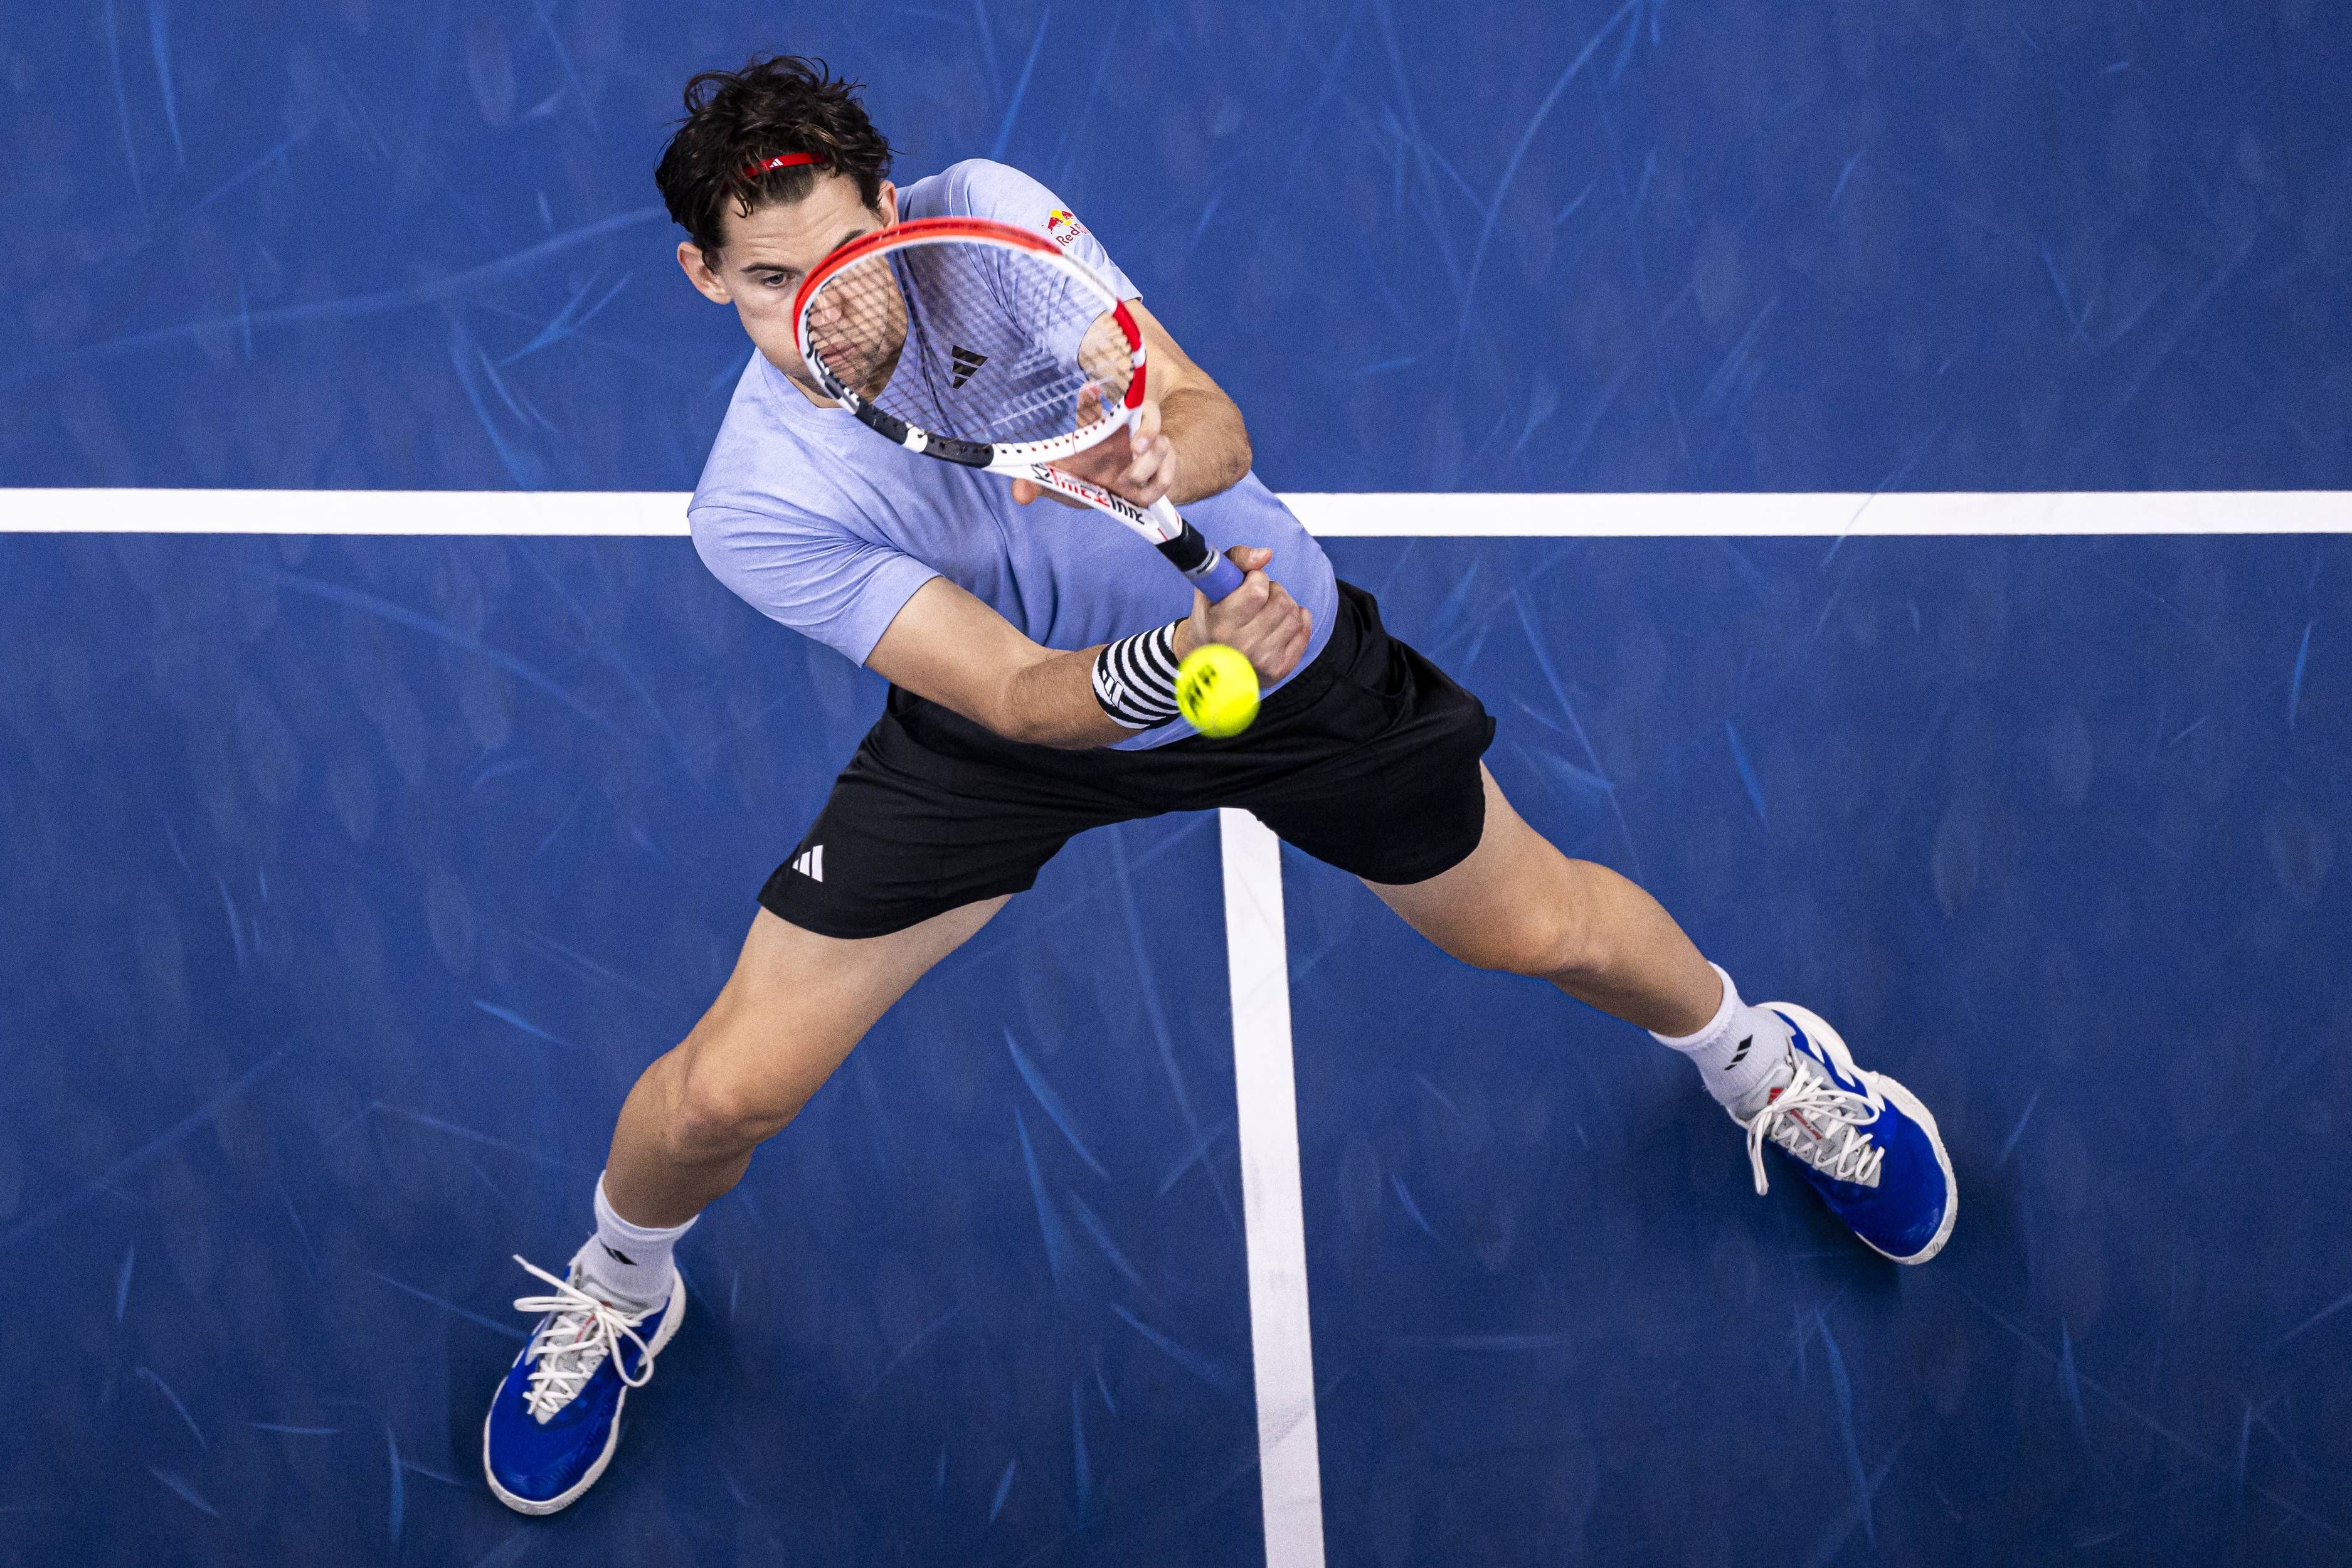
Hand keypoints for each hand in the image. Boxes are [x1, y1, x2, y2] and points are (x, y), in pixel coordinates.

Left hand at [1011, 390, 1176, 509]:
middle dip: (1147, 429)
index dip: (1091, 400)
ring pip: (1162, 446)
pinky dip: (1154, 488)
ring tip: (1127, 484)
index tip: (1087, 389)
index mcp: (1102, 430)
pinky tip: (1139, 498)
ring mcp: (1153, 448)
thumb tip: (1018, 493)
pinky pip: (1169, 474)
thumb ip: (1041, 486)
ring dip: (1145, 469)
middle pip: (1149, 413)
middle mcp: (1129, 432)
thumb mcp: (1068, 485)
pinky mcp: (1167, 468)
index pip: (1094, 410)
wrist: (1127, 501)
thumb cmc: (1093, 483)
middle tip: (1135, 447)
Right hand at [1172, 546, 1313, 684]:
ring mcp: (1261, 661)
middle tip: (1257, 598)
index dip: (1257, 579)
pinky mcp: (1278, 669)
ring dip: (1284, 604)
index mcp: (1220, 625)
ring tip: (1266, 610)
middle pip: (1281, 601)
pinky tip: (1279, 621)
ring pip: (1294, 614)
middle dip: (1272, 590)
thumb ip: (1238, 558)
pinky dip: (1297, 618)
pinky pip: (1303, 630)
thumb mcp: (1213, 581)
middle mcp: (1241, 647)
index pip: (1257, 591)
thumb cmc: (1212, 612)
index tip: (1247, 582)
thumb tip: (1267, 554)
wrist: (1210, 658)